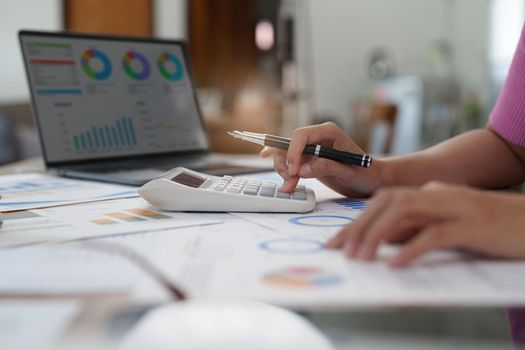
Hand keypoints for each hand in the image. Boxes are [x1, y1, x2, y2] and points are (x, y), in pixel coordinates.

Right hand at [260, 122, 381, 195]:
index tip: (293, 171)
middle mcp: (318, 137)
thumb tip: (301, 170)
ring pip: (287, 155)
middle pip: (290, 144)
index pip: (301, 136)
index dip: (293, 152)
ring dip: (284, 171)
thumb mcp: (349, 172)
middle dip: (286, 163)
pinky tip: (286, 183)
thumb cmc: (365, 174)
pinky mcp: (309, 160)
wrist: (370, 182)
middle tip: (290, 182)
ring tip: (289, 187)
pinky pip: (292, 164)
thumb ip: (326, 167)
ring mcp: (312, 148)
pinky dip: (287, 174)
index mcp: (329, 132)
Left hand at [326, 182, 524, 266]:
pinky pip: (435, 234)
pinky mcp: (472, 225)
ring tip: (361, 258)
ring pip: (404, 213)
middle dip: (359, 227)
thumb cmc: (488, 227)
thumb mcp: (445, 224)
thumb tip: (383, 241)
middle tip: (341, 251)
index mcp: (430, 193)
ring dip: (377, 236)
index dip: (357, 221)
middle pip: (387, 203)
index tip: (336, 241)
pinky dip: (412, 248)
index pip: (383, 202)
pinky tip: (396, 263)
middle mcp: (438, 195)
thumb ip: (417, 227)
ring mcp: (455, 207)